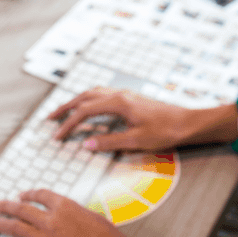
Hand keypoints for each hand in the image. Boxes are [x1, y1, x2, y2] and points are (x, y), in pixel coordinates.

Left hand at [0, 189, 156, 236]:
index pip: (41, 195)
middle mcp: (53, 221)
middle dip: (5, 206)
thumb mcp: (94, 217)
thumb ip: (74, 214)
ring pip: (15, 228)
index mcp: (66, 206)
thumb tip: (64, 216)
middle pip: (22, 209)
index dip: (29, 194)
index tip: (22, 196)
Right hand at [48, 87, 187, 151]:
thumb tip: (85, 143)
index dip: (68, 124)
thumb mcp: (136, 141)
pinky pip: (103, 95)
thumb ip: (108, 142)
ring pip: (93, 93)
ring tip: (65, 112)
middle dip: (66, 108)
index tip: (57, 136)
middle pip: (85, 97)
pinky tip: (90, 108)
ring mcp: (126, 95)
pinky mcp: (131, 99)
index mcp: (118, 103)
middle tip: (50, 119)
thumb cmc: (166, 131)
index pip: (84, 111)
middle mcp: (120, 94)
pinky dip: (90, 100)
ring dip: (77, 102)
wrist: (187, 123)